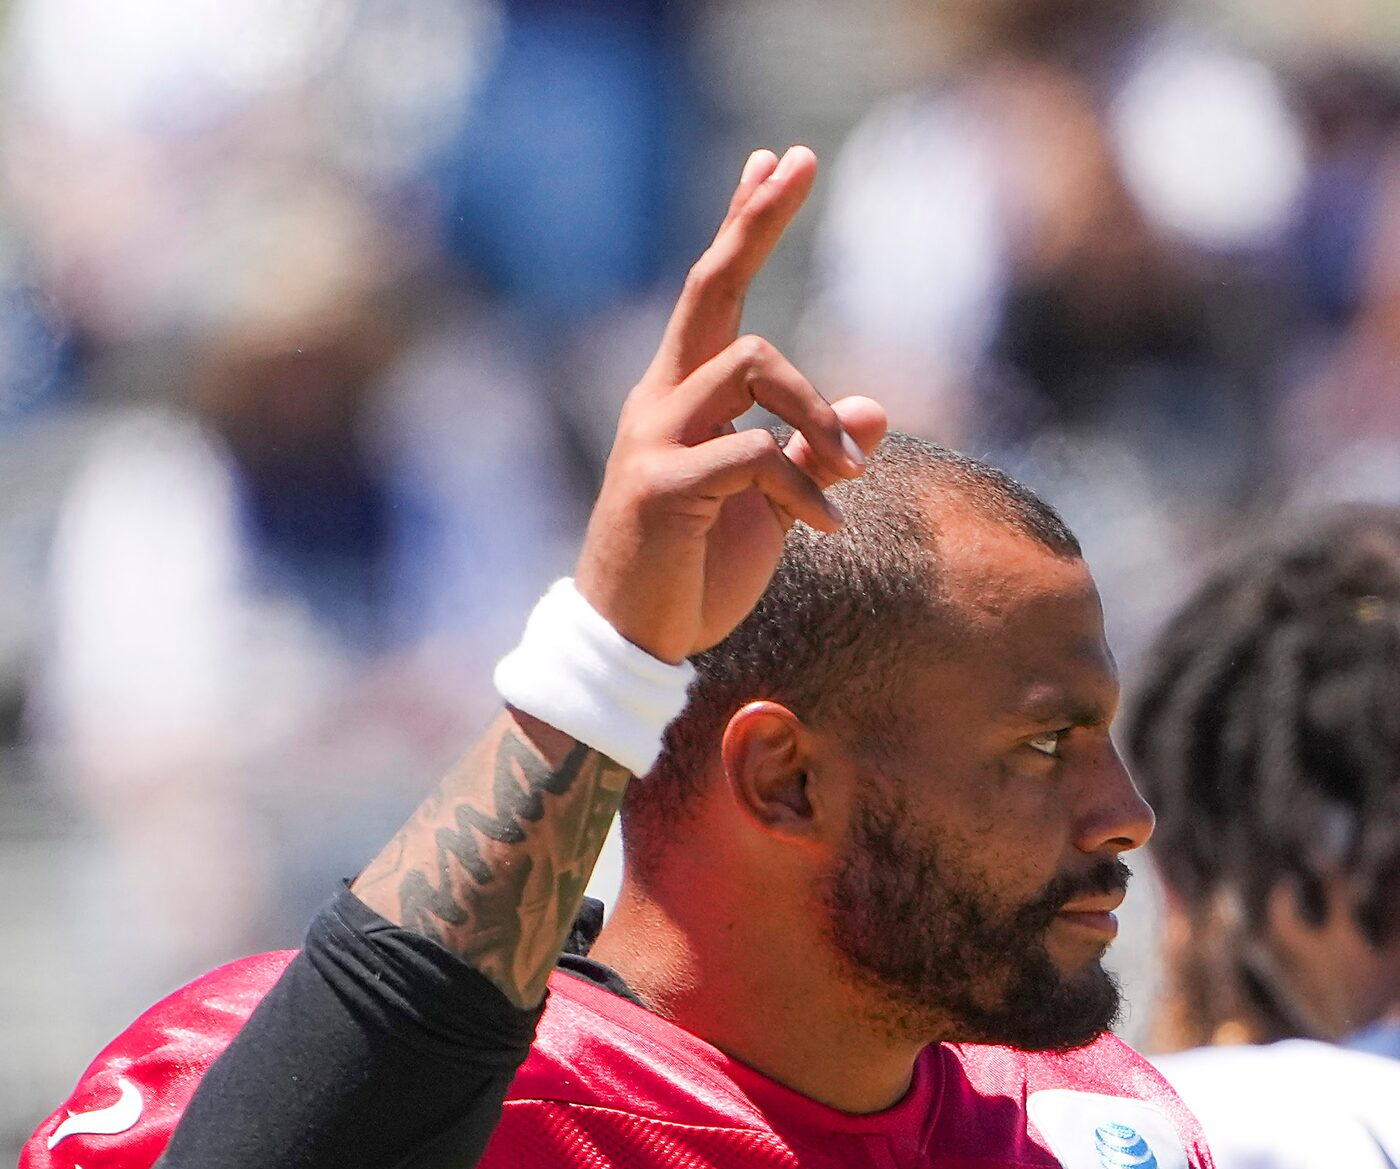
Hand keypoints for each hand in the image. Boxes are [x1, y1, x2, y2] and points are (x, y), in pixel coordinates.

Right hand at [574, 146, 887, 663]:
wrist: (634, 642)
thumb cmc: (695, 573)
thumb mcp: (769, 507)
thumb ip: (812, 455)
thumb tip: (877, 411)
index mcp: (681, 397)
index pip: (712, 292)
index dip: (743, 223)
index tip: (776, 159)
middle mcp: (660, 402)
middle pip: (710, 288)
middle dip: (755, 221)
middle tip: (799, 163)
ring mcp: (655, 441)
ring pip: (752, 364)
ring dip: (816, 410)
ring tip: (851, 467)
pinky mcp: (662, 490)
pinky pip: (753, 455)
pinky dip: (804, 487)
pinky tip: (826, 528)